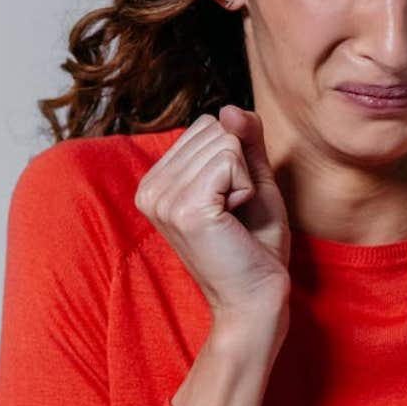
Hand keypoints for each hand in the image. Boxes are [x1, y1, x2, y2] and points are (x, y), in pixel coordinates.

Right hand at [134, 106, 290, 316]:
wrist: (256, 299)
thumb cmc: (256, 246)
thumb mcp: (254, 181)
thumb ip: (245, 141)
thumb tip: (230, 106)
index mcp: (157, 182)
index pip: (207, 126)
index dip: (235, 159)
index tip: (231, 202)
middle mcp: (150, 189)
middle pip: (215, 130)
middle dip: (241, 169)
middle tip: (235, 214)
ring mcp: (163, 199)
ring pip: (225, 143)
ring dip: (245, 181)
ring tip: (234, 220)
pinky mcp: (185, 209)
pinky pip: (231, 161)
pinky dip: (247, 189)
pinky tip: (234, 221)